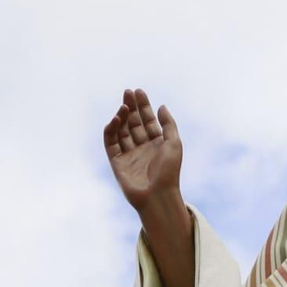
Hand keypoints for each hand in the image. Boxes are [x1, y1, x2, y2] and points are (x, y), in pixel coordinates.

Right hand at [104, 88, 183, 214]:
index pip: (147, 120)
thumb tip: (161, 106)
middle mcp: (142, 147)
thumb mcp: (174, 143)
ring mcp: (129, 155)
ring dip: (122, 117)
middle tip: (127, 92)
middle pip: (134, 123)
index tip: (139, 92)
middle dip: (131, 107)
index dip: (143, 106)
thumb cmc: (169, 171)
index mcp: (156, 143)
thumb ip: (168, 124)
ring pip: (122, 131)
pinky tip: (116, 119)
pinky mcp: (117, 162)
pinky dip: (111, 130)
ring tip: (124, 106)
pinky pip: (111, 143)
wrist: (157, 195)